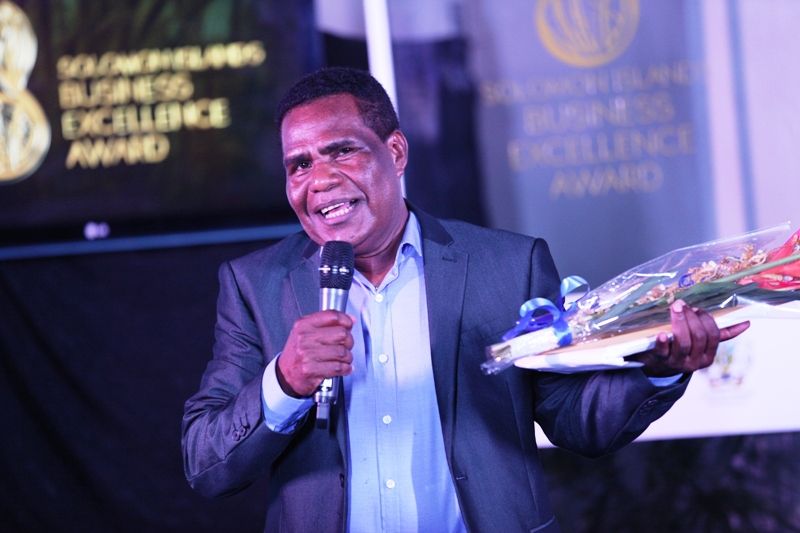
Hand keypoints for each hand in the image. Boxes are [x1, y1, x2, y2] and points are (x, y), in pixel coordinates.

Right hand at [276, 310, 353, 396]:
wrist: (285, 375)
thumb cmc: (298, 352)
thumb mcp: (306, 332)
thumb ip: (327, 323)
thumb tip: (351, 319)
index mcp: (303, 325)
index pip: (332, 316)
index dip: (346, 320)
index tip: (349, 325)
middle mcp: (304, 338)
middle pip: (341, 333)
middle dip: (349, 341)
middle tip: (346, 345)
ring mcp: (307, 354)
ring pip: (342, 352)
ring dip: (348, 357)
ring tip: (344, 358)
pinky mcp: (311, 370)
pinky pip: (338, 367)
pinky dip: (345, 368)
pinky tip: (343, 368)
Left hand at [634, 300, 750, 376]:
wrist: (659, 367)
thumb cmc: (683, 349)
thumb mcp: (701, 345)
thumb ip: (721, 334)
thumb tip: (746, 324)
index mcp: (708, 357)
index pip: (713, 336)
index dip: (706, 320)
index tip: (697, 309)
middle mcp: (695, 362)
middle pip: (698, 337)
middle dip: (692, 317)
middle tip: (682, 304)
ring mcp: (677, 362)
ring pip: (683, 342)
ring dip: (679, 321)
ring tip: (675, 308)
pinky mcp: (661, 361)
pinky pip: (662, 351)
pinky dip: (663, 342)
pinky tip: (662, 334)